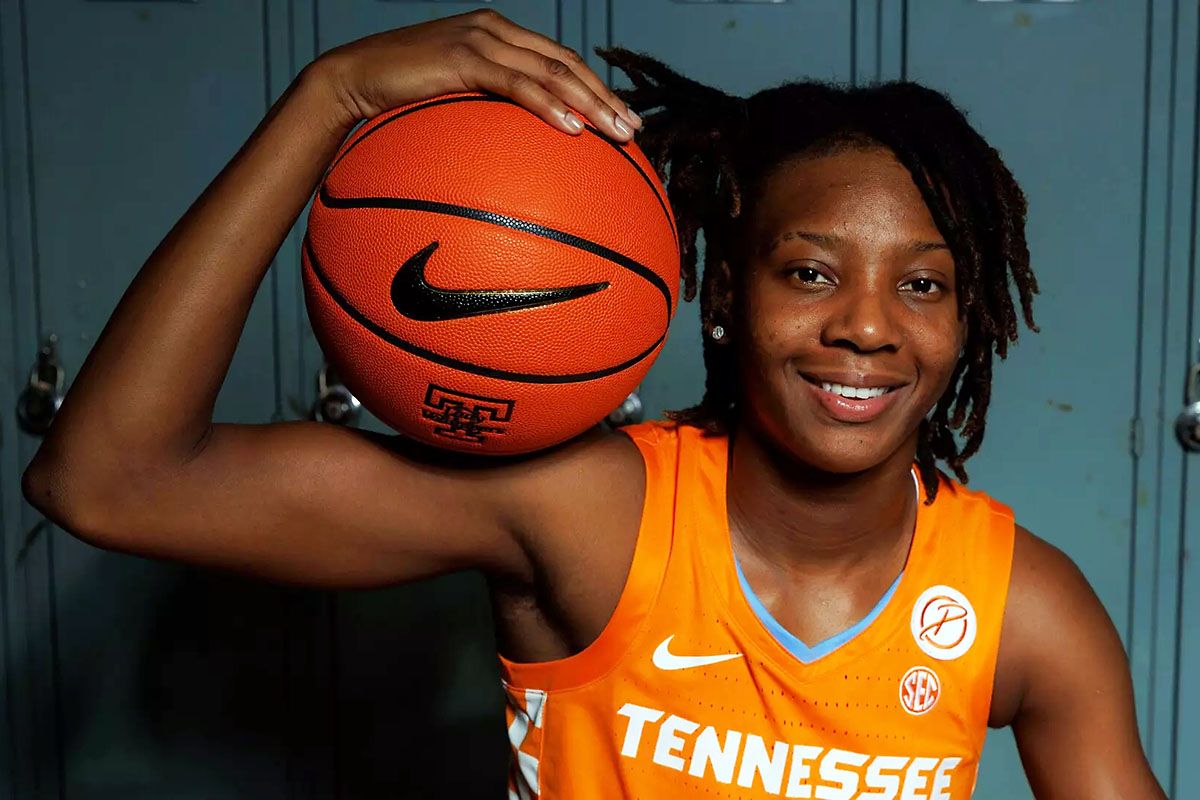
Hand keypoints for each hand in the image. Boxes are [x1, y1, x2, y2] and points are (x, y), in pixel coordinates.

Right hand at [312, 9, 640, 140]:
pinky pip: (516, 84)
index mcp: (497, 35)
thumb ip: (483, 112)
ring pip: (551, 70)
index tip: (622, 120)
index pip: (559, 60)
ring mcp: (480, 38)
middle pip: (566, 63)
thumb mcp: (450, 103)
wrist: (349, 80)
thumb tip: (512, 157)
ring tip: (618, 134)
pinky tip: (573, 129)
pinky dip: (548, 106)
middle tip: (635, 131)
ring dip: (590, 104)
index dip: (595, 89)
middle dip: (605, 98)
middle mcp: (495, 28)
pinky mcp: (462, 57)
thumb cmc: (396, 102)